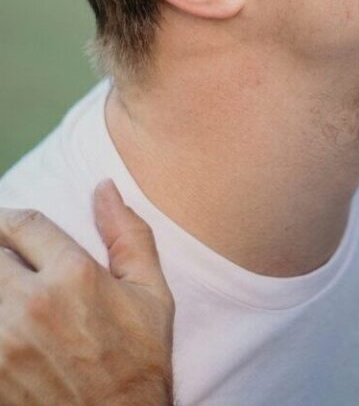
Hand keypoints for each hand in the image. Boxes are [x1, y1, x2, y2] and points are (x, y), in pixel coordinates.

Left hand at [0, 181, 174, 405]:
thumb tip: (105, 188)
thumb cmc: (138, 362)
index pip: (23, 224)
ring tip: (7, 287)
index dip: (9, 218)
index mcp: (74, 275)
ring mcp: (2, 343)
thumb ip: (128, 234)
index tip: (7, 223)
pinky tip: (7, 320)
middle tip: (5, 256)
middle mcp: (31, 304)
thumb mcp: (151, 293)